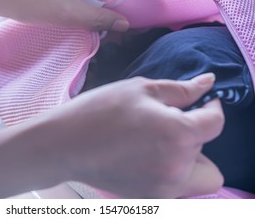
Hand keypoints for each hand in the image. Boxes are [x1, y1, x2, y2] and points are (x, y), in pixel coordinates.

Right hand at [51, 73, 223, 197]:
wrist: (64, 144)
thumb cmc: (99, 111)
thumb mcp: (140, 89)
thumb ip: (181, 89)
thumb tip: (209, 83)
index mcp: (178, 134)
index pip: (215, 122)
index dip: (212, 107)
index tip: (201, 101)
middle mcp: (177, 167)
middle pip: (207, 151)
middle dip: (195, 134)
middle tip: (169, 122)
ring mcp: (164, 188)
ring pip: (198, 174)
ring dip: (187, 156)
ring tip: (157, 141)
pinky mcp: (149, 197)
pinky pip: (177, 185)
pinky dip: (170, 169)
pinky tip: (143, 154)